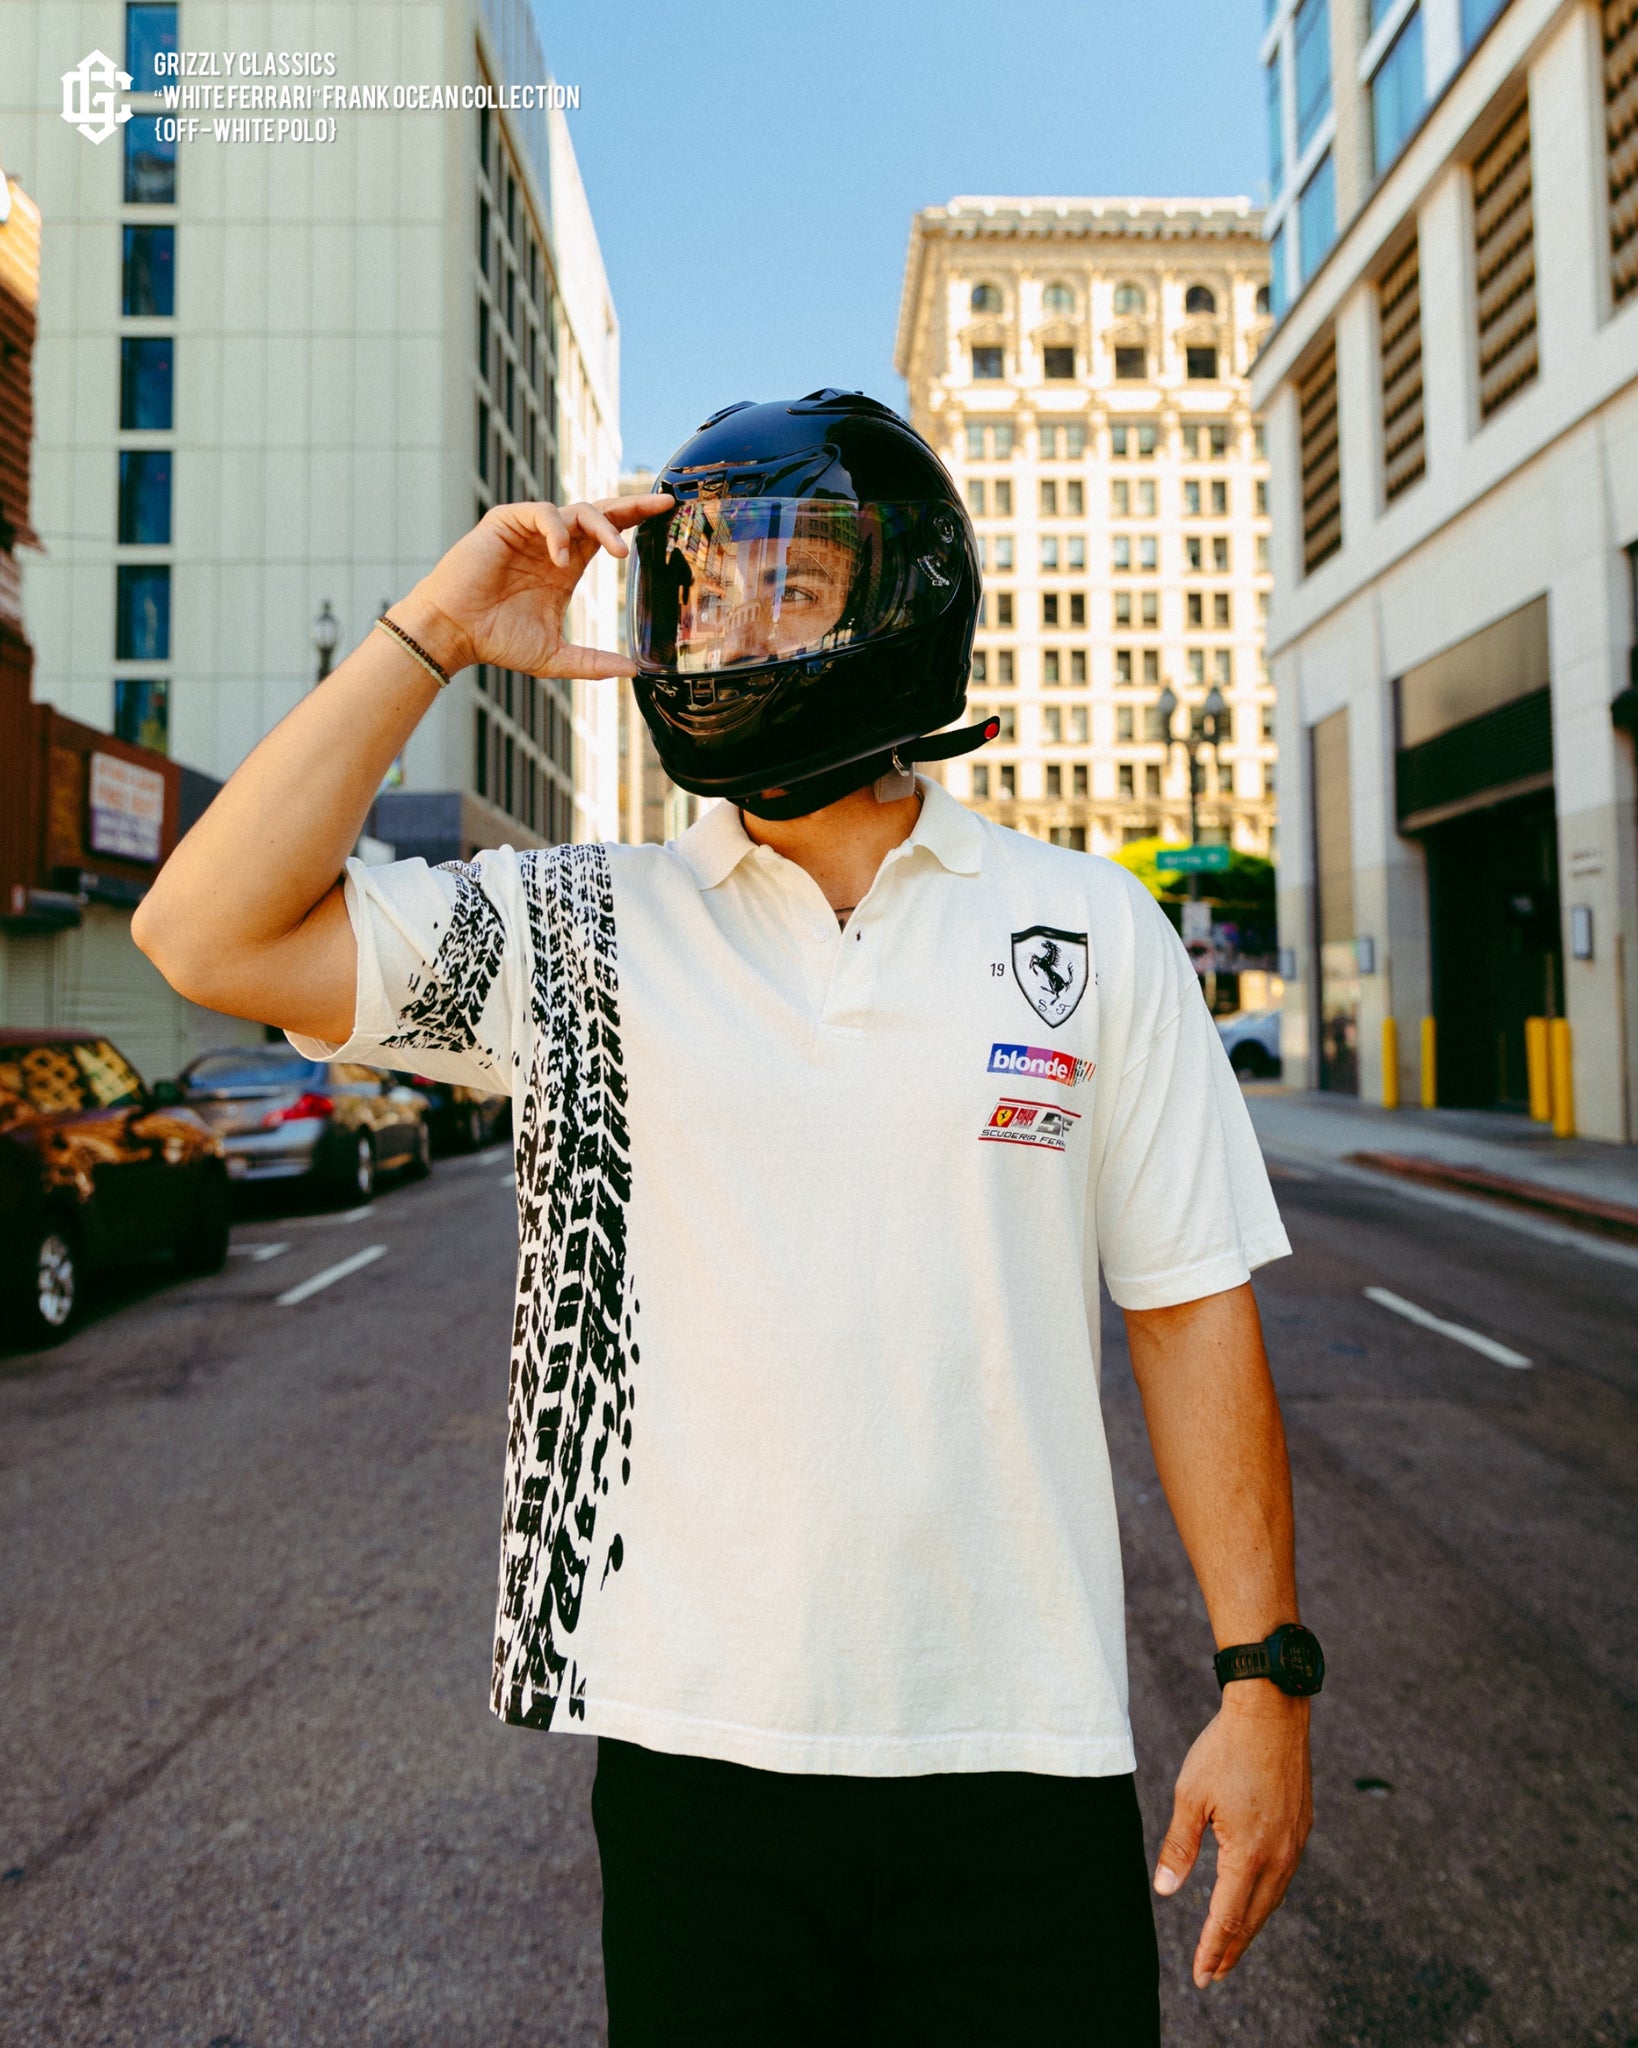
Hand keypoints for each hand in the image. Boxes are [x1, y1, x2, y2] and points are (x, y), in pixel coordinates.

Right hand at [389, 492, 674, 680]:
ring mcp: (530, 531)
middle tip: (661, 505)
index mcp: (568, 566)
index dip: (636, 521)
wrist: (454, 633)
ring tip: (617, 554)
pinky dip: (557, 532)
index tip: (668, 513)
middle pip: (600, 512)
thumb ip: (592, 663)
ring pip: (577, 511)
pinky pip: (542, 513)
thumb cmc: (497, 641)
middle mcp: (553, 544)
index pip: (608, 535)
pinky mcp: (506, 522)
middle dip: (632, 505)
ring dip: (602, 527)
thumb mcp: (554, 657)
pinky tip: (562, 559)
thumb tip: (634, 672)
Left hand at [1153, 1687, 1311, 1987]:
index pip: (1227, 1917)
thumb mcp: (1190, 1797)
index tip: (1200, 1976)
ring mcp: (1294, 1842)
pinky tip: (1254, 1900)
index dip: (1212, 1950)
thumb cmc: (1225, 1749)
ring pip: (1271, 1900)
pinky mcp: (1301, 1826)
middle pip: (1252, 1918)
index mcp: (1249, 1854)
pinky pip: (1282, 1876)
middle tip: (1213, 1975)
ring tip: (1231, 1947)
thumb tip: (1166, 1891)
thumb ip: (1180, 1847)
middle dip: (1231, 1949)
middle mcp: (1278, 1856)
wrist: (1271, 1711)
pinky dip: (1265, 1898)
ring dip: (1249, 1927)